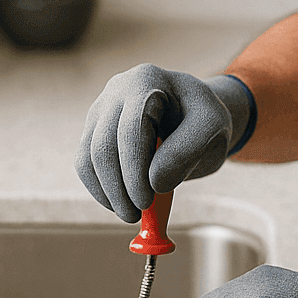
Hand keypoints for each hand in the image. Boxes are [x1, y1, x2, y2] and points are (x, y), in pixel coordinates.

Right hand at [76, 64, 252, 221]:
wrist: (195, 116)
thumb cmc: (204, 120)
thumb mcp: (212, 128)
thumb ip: (187, 152)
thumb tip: (155, 184)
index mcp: (147, 81)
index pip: (131, 130)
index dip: (134, 170)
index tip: (146, 202)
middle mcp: (117, 90)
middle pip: (103, 145)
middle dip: (118, 188)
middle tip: (135, 216)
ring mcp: (101, 110)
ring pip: (88, 157)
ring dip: (106, 192)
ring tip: (131, 214)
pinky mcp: (94, 130)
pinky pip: (85, 164)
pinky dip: (100, 189)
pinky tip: (120, 203)